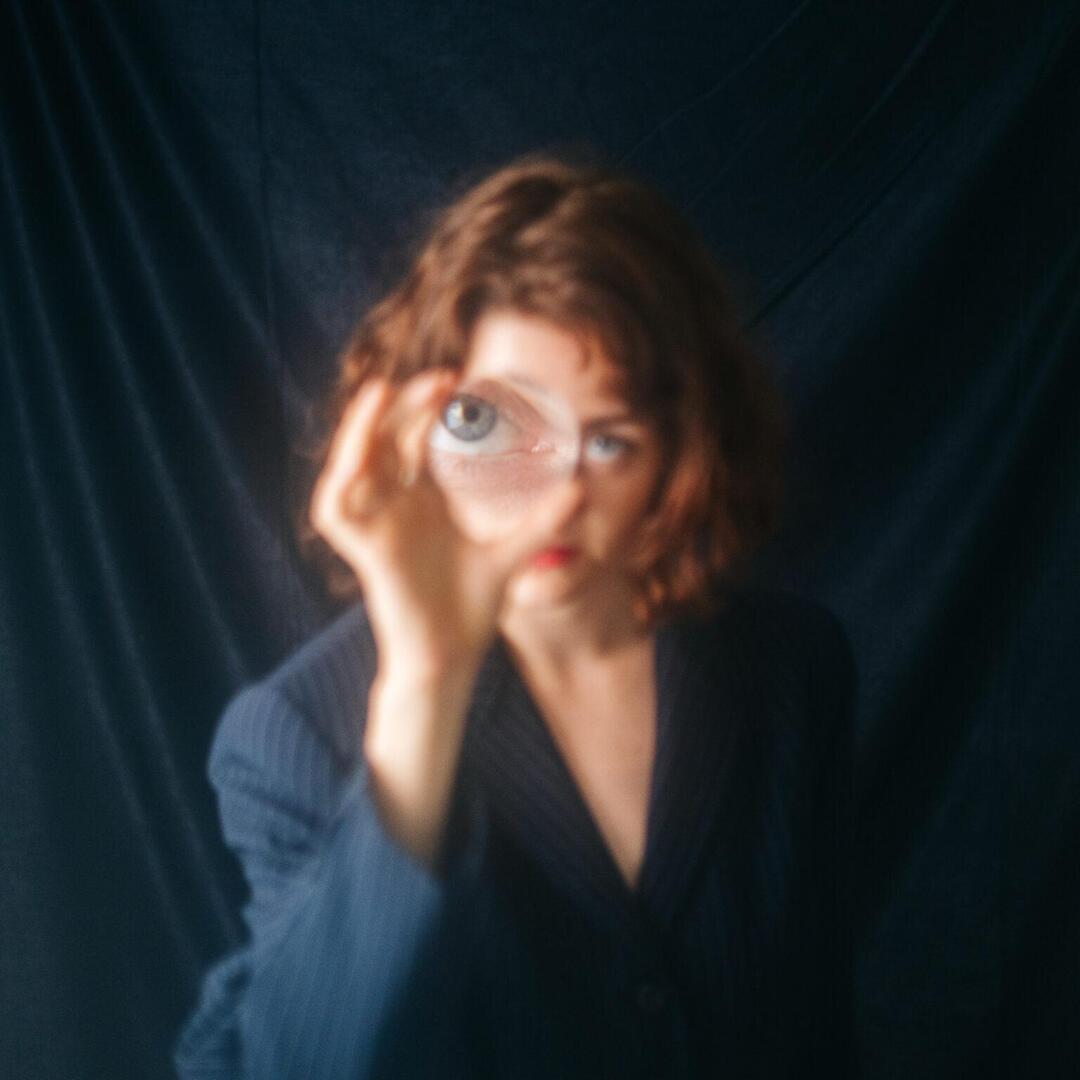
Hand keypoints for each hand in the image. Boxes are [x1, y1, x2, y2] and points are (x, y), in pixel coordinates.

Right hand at [310, 369, 583, 680]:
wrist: (451, 655)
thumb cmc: (470, 606)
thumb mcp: (512, 552)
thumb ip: (541, 521)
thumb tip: (579, 489)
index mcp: (421, 500)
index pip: (415, 440)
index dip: (430, 407)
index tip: (460, 379)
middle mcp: (393, 506)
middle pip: (386, 440)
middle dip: (406, 405)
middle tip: (441, 378)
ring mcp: (375, 527)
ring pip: (352, 464)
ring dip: (361, 428)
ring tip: (383, 392)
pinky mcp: (365, 551)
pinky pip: (336, 511)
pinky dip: (339, 483)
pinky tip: (357, 457)